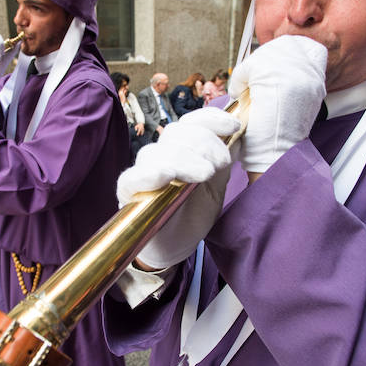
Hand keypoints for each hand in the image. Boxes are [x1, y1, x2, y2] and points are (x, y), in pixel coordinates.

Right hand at [117, 108, 239, 268]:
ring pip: (156, 152)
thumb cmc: (193, 215)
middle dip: (204, 143)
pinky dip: (148, 174)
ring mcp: (143, 172)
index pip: (190, 122)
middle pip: (176, 133)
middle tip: (220, 164)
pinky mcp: (128, 193)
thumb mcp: (216, 187)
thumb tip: (236, 135)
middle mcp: (160, 155)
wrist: (176, 246)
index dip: (211, 119)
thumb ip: (222, 162)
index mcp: (181, 149)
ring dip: (184, 159)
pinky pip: (132, 178)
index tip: (233, 127)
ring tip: (205, 174)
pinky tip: (164, 176)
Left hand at [228, 35, 326, 172]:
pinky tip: (238, 93)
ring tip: (244, 88)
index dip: (282, 51)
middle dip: (262, 58)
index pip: (303, 46)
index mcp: (316, 78)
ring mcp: (294, 74)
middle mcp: (309, 73)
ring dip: (249, 69)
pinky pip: (250, 66)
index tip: (268, 65)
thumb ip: (290, 78)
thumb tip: (270, 61)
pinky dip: (239, 78)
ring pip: (264, 54)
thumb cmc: (278, 134)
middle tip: (250, 78)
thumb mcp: (295, 100)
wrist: (276, 155)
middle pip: (283, 45)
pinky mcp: (274, 79)